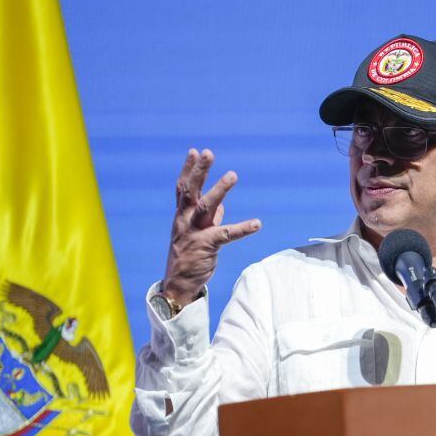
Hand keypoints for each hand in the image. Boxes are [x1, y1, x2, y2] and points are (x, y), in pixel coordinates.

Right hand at [163, 148, 260, 303]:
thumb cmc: (189, 256)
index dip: (188, 169)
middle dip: (199, 171)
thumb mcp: (196, 233)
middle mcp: (184, 221)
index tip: (194, 151)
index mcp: (182, 216)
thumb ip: (209, 218)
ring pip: (206, 207)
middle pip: (191, 191)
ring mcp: (194, 233)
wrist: (178, 285)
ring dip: (219, 190)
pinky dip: (242, 228)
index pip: (183, 188)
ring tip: (232, 174)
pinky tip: (257, 223)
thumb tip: (220, 205)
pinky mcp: (206, 247)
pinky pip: (226, 235)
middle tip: (207, 152)